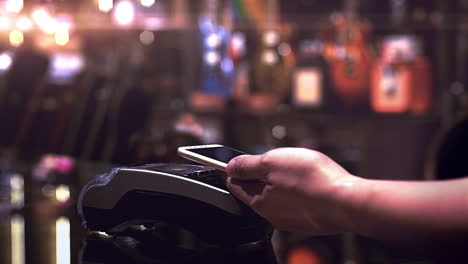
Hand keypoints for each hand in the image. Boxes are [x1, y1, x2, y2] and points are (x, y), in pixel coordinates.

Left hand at [226, 148, 361, 235]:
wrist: (346, 202)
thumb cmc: (311, 180)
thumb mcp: (272, 162)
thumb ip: (248, 165)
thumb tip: (230, 166)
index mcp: (259, 201)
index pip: (236, 185)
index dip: (236, 170)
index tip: (239, 162)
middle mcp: (272, 215)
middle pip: (257, 191)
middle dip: (263, 175)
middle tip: (278, 161)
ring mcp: (291, 221)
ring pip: (278, 198)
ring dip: (282, 183)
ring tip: (298, 171)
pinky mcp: (308, 222)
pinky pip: (296, 204)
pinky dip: (298, 193)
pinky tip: (309, 184)